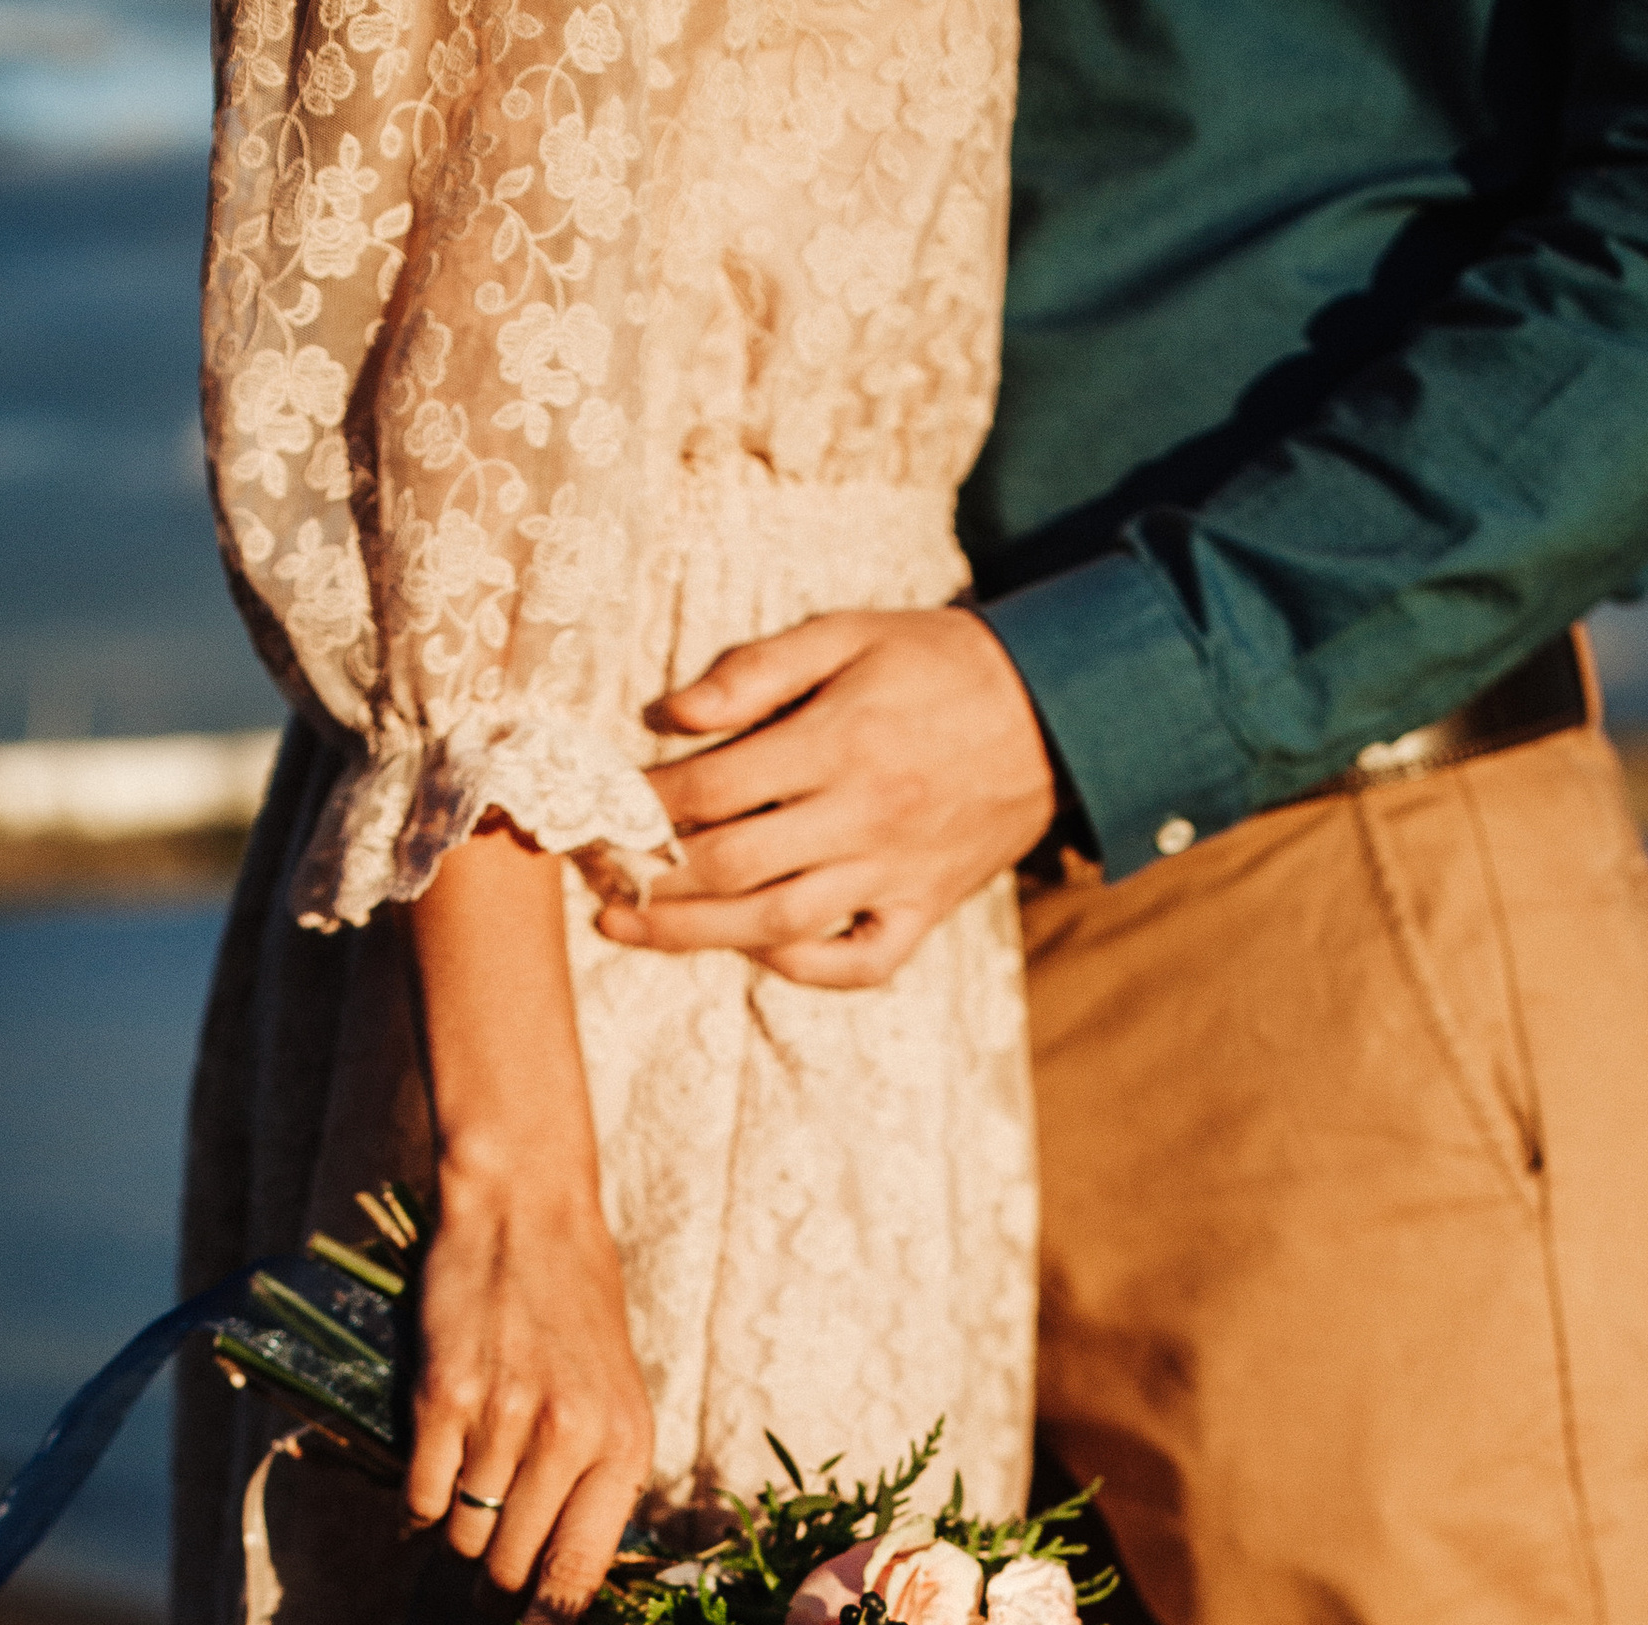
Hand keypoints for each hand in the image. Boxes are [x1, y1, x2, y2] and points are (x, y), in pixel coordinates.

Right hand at [402, 1155, 652, 1617]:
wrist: (527, 1216)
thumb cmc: (577, 1313)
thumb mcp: (619, 1399)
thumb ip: (600, 1484)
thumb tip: (562, 1585)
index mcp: (625, 1447)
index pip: (579, 1575)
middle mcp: (570, 1438)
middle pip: (511, 1567)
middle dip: (492, 1589)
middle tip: (482, 1588)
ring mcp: (504, 1418)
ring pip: (463, 1534)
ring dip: (455, 1538)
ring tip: (465, 1507)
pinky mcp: (443, 1397)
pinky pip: (421, 1495)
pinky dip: (418, 1508)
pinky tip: (429, 1486)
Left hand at [595, 608, 1057, 989]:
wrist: (1054, 710)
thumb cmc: (934, 663)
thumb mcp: (847, 633)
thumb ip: (756, 669)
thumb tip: (669, 714)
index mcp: (839, 740)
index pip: (714, 788)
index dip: (644, 803)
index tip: (598, 805)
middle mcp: (864, 815)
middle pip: (732, 866)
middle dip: (650, 874)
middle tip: (593, 875)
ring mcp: (896, 873)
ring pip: (779, 922)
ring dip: (694, 934)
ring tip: (629, 928)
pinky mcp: (926, 909)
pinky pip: (860, 962)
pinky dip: (802, 968)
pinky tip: (754, 949)